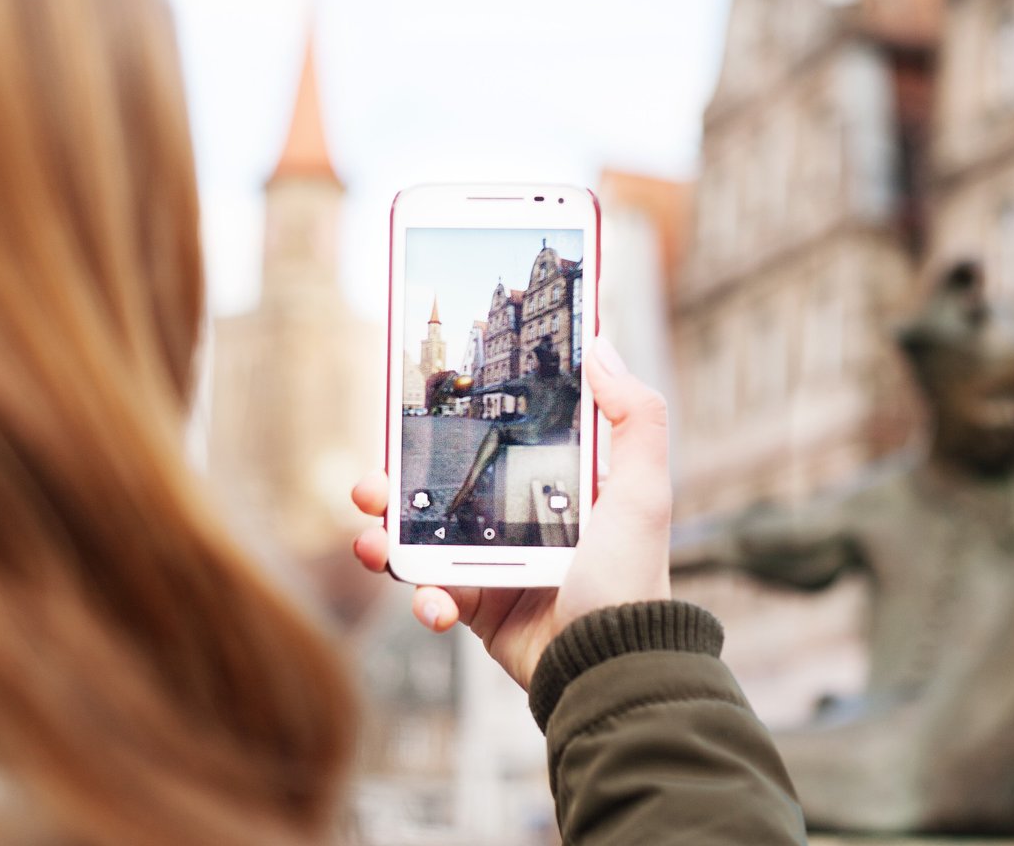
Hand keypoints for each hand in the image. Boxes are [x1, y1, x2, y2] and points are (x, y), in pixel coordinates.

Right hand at [350, 335, 671, 690]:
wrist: (608, 665)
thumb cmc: (631, 578)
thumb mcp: (643, 490)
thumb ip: (634, 417)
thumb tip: (602, 349)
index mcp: (554, 486)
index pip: (493, 442)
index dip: (450, 428)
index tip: (412, 414)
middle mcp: (521, 520)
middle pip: (442, 489)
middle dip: (396, 486)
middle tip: (371, 486)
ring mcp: (496, 566)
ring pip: (423, 541)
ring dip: (388, 540)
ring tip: (373, 542)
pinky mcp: (479, 610)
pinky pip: (432, 595)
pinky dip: (422, 599)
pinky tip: (432, 604)